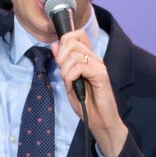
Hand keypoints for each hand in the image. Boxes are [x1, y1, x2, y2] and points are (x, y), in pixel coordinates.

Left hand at [52, 30, 128, 156]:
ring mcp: (99, 65)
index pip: (77, 34)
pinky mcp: (101, 75)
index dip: (64, 42)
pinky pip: (80, 67)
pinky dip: (70, 77)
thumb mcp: (68, 81)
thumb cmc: (86, 104)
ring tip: (69, 83)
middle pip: (72, 42)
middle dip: (60, 57)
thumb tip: (54, 45)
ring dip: (65, 70)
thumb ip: (62, 64)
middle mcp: (94, 58)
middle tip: (63, 73)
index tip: (60, 60)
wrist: (100, 122)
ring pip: (74, 55)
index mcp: (87, 58)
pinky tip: (73, 86)